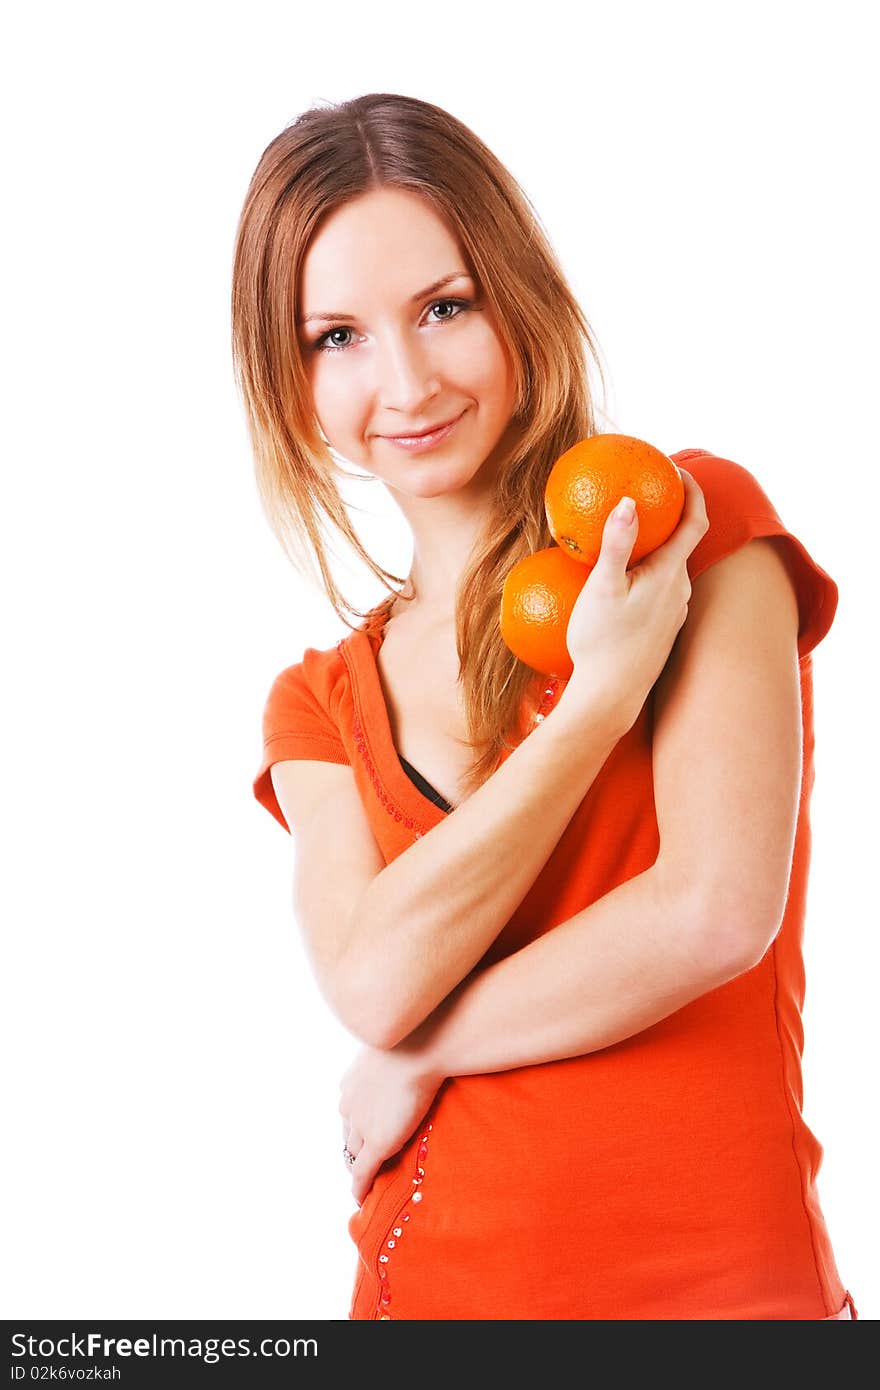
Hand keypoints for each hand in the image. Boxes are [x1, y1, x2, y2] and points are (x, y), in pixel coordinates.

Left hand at [338, 1043, 444, 1205]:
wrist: (418, 1048)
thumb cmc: (416, 1040)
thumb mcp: (395, 1050)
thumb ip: (395, 1061)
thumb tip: (413, 1055)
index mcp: (352, 1082)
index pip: (351, 1112)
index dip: (357, 1126)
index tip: (363, 1134)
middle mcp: (350, 1104)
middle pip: (349, 1135)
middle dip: (355, 1148)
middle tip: (365, 1162)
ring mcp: (362, 1125)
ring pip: (354, 1154)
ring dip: (359, 1167)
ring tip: (368, 1180)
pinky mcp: (377, 1143)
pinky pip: (362, 1173)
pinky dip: (360, 1187)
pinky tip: (362, 1197)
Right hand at [563, 468, 708, 735]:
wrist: (610, 697)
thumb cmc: (603, 643)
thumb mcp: (602, 588)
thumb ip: (617, 544)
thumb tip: (629, 501)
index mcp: (670, 575)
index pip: (695, 521)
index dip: (693, 490)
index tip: (677, 469)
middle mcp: (680, 592)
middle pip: (683, 542)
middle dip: (670, 516)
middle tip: (646, 495)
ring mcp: (673, 613)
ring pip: (670, 568)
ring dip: (657, 547)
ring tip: (630, 534)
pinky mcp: (662, 629)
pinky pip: (659, 589)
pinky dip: (647, 572)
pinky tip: (622, 578)